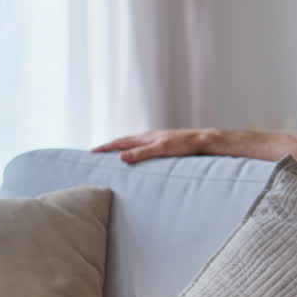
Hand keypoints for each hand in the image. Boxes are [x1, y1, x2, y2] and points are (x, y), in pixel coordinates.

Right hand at [91, 129, 217, 163]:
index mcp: (145, 137)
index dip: (105, 148)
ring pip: (135, 145)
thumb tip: (120, 157)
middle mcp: (149, 137)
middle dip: (110, 148)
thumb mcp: (161, 149)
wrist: (205, 141)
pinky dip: (135, 153)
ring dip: (122, 150)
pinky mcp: (165, 146)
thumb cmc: (185, 145)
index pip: (120, 142)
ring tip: (113, 157)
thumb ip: (141, 153)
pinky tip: (139, 159)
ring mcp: (157, 140)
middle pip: (125, 142)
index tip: (92, 152)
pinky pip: (144, 149)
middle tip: (97, 154)